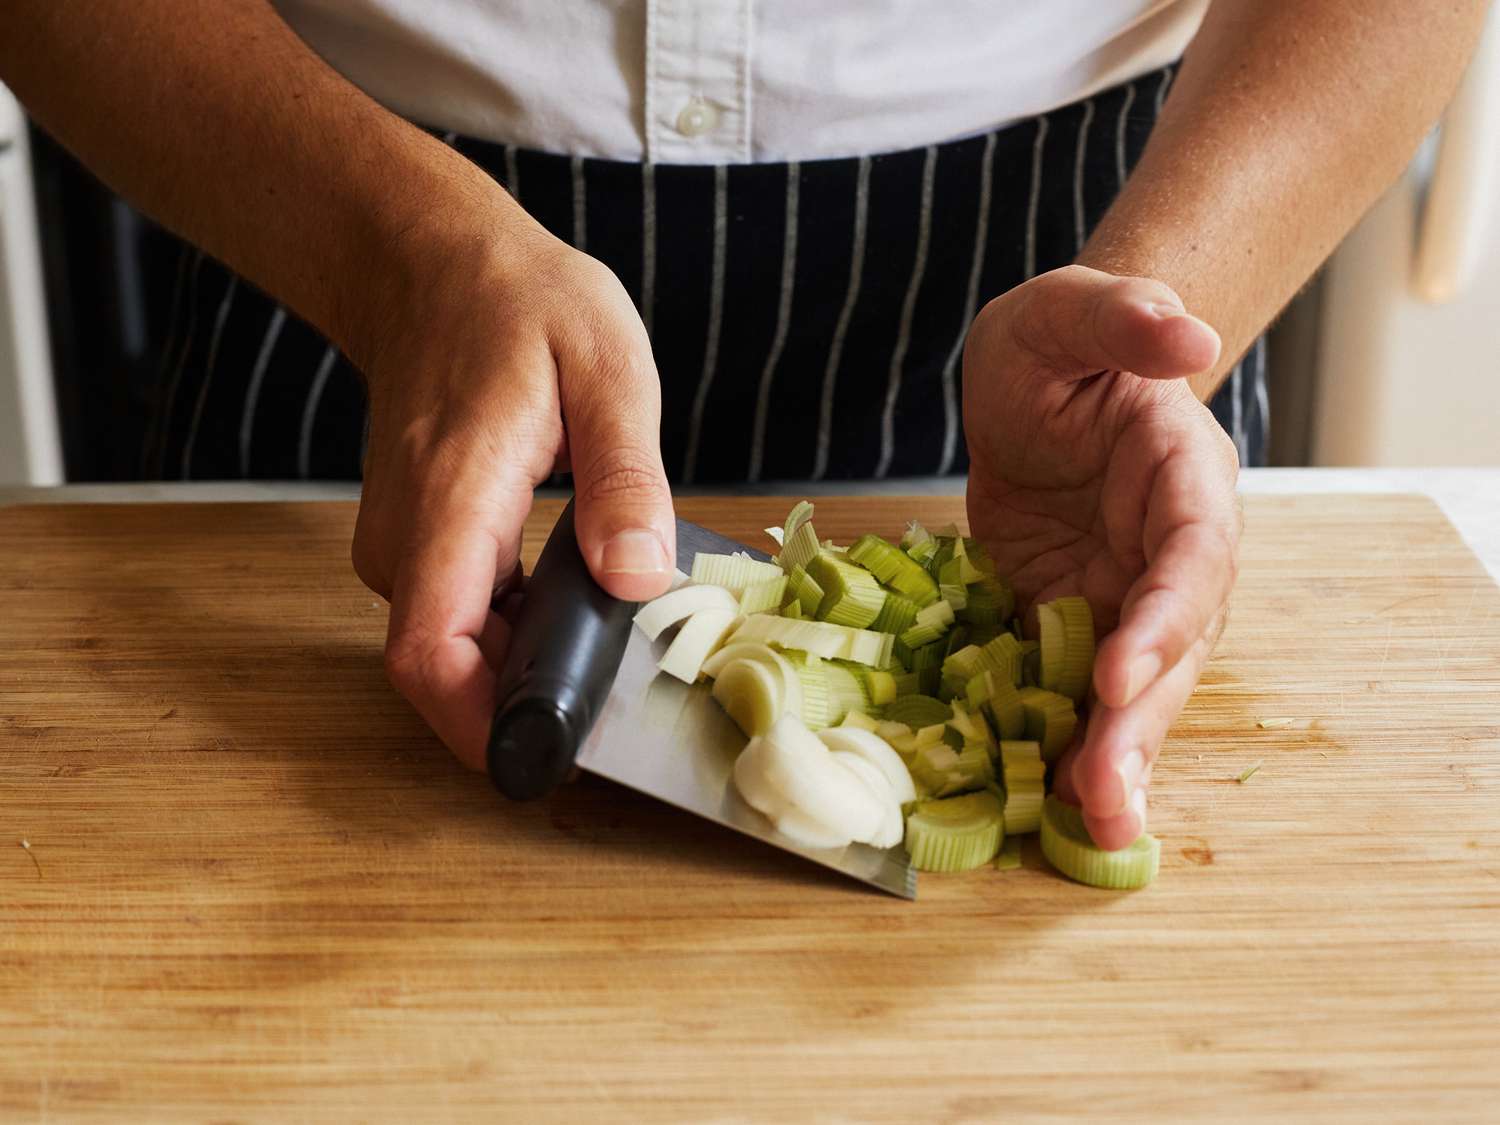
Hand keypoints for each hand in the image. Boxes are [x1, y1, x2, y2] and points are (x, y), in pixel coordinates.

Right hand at [348, 196, 675, 768]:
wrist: (432, 265)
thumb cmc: (521, 303)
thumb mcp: (608, 369)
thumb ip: (624, 480)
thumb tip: (637, 581)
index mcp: (453, 501)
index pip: (431, 653)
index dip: (480, 727)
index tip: (552, 758)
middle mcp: (408, 538)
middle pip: (445, 670)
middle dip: (525, 707)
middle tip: (624, 707)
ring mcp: (404, 545)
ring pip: (454, 649)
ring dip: (525, 671)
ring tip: (612, 649)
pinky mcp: (418, 545)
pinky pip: (461, 618)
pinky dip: (516, 636)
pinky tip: (576, 609)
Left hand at [962, 265, 1239, 848]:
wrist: (1032, 386)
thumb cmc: (1056, 342)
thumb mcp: (1066, 311)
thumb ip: (1119, 315)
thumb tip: (1186, 335)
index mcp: (1184, 476)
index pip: (1191, 555)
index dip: (1163, 617)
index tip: (1115, 673)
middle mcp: (1168, 552)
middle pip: (1171, 647)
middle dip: (1140, 723)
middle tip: (1106, 796)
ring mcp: (1121, 596)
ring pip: (1132, 688)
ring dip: (1113, 758)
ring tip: (1090, 828)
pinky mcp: (1069, 622)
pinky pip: (1071, 692)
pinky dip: (1061, 744)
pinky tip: (1046, 806)